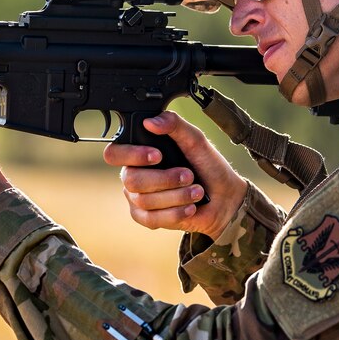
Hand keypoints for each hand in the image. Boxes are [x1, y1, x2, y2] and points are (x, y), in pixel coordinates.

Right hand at [103, 111, 245, 239]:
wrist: (224, 197)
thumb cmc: (208, 167)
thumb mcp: (195, 140)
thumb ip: (174, 125)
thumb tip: (151, 121)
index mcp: (139, 153)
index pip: (114, 153)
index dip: (132, 155)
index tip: (157, 155)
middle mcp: (134, 175)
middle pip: (131, 179)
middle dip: (165, 178)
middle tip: (188, 175)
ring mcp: (138, 199)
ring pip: (144, 200)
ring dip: (177, 195)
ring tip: (196, 191)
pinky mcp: (147, 218)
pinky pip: (152, 218)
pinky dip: (176, 212)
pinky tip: (190, 207)